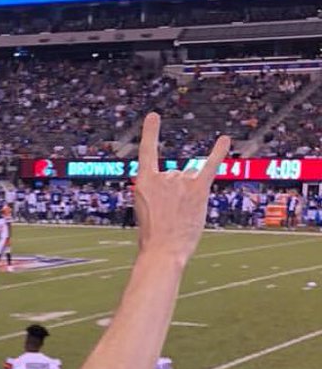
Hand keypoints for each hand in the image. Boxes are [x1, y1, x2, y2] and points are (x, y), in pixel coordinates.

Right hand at [134, 113, 230, 264]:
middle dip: (175, 196)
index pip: (147, 152)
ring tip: (181, 216)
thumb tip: (190, 175)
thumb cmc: (153, 236)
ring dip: (189, 197)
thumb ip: (163, 190)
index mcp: (143, 182)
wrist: (162, 251)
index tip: (154, 116)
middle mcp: (162, 177)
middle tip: (168, 218)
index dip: (151, 133)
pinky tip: (225, 139)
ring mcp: (180, 182)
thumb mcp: (145, 210)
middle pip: (176, 177)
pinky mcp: (198, 189)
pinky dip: (219, 152)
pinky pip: (210, 166)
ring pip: (190, 180)